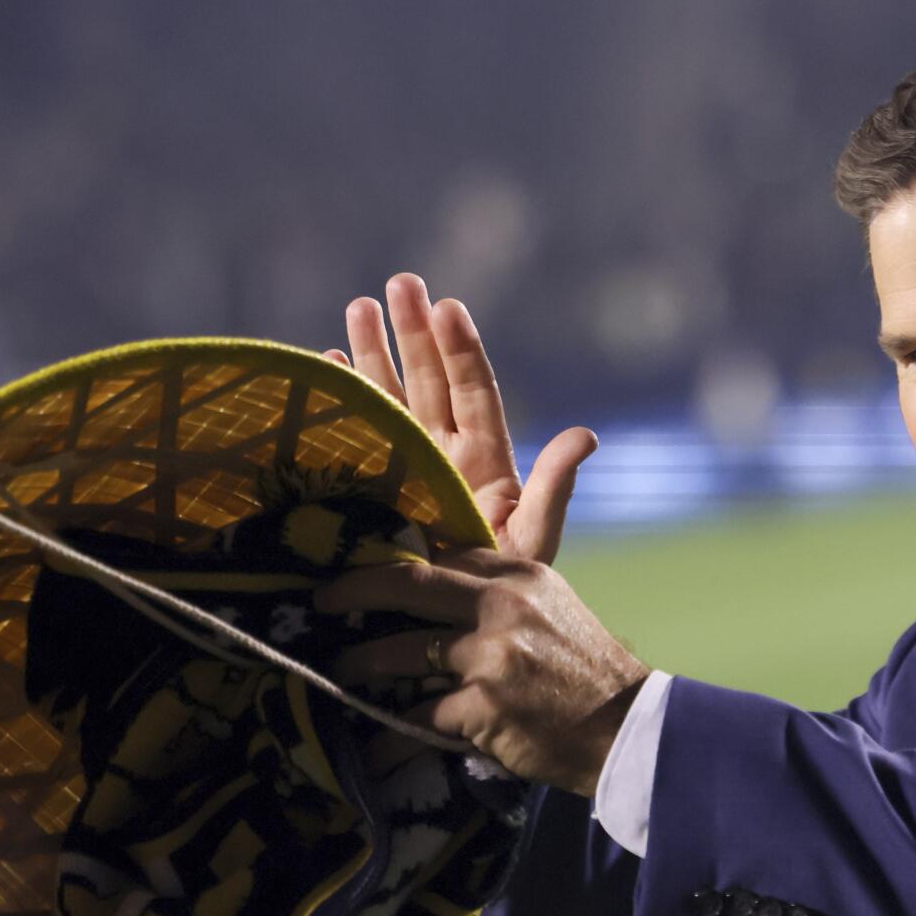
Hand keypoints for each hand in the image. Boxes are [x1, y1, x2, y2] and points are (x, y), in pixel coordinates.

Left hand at [319, 549, 649, 794]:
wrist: (626, 729)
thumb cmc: (588, 673)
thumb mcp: (554, 610)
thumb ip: (504, 596)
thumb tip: (442, 595)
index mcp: (521, 574)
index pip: (445, 555)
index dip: (397, 563)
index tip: (364, 572)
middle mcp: (503, 605)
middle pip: (409, 585)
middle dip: (354, 591)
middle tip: (321, 602)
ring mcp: (491, 655)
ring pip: (402, 652)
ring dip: (360, 665)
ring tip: (338, 675)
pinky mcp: (483, 706)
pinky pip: (417, 718)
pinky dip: (390, 736)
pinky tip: (372, 748)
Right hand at [328, 273, 597, 564]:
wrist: (454, 634)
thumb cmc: (502, 589)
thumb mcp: (533, 539)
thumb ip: (554, 488)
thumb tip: (587, 435)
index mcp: (485, 462)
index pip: (475, 393)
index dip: (462, 350)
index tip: (449, 306)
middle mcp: (445, 456)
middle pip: (429, 382)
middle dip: (413, 333)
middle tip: (401, 282)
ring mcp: (406, 470)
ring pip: (391, 398)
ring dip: (374, 353)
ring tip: (358, 306)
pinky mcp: (371, 491)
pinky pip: (354, 435)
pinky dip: (344, 400)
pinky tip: (329, 365)